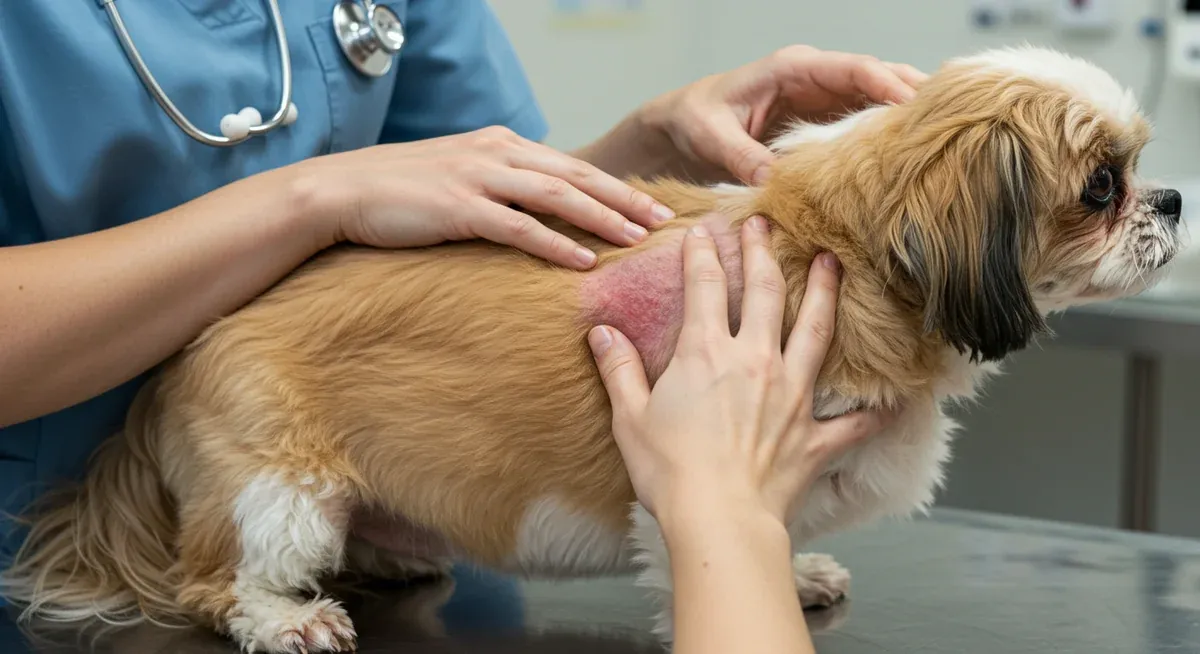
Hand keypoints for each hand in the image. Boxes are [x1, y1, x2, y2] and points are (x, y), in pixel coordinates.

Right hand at [303, 126, 675, 268]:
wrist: (340, 190)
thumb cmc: (400, 192)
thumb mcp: (458, 177)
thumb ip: (499, 187)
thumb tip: (535, 214)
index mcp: (501, 145)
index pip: (572, 165)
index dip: (616, 186)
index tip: (651, 207)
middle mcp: (497, 154)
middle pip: (577, 175)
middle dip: (625, 198)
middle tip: (663, 221)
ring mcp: (478, 178)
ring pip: (556, 195)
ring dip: (601, 217)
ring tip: (636, 239)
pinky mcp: (458, 208)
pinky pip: (517, 227)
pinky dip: (553, 243)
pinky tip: (582, 260)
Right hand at [588, 216, 892, 524]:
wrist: (720, 519)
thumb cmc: (670, 472)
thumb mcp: (630, 418)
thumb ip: (619, 370)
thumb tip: (601, 334)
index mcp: (706, 354)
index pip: (704, 287)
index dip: (703, 253)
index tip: (704, 230)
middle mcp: (754, 361)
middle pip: (764, 292)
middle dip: (763, 252)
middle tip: (766, 223)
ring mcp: (791, 394)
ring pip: (816, 331)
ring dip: (825, 293)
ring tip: (833, 262)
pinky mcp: (814, 435)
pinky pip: (855, 420)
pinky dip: (877, 409)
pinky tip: (895, 398)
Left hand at [642, 45, 926, 184]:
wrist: (682, 127)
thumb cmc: (694, 120)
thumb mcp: (712, 137)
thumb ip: (742, 157)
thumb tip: (775, 183)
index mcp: (793, 68)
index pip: (854, 69)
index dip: (888, 85)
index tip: (915, 107)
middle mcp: (815, 79)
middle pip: (878, 79)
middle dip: (914, 98)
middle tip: (950, 125)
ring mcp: (823, 101)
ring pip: (878, 101)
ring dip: (907, 119)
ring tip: (942, 144)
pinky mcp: (822, 124)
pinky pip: (863, 125)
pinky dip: (886, 139)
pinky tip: (907, 162)